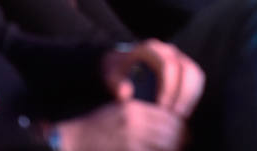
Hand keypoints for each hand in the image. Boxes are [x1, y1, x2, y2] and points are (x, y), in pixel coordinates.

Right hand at [56, 100, 184, 150]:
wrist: (74, 140)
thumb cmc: (96, 127)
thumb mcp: (119, 111)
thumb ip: (142, 114)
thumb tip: (167, 122)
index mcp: (134, 109)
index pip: (167, 117)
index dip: (180, 127)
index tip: (183, 133)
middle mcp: (134, 124)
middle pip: (170, 133)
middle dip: (180, 140)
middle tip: (183, 144)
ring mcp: (131, 141)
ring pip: (165, 146)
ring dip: (172, 149)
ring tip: (174, 149)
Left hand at [102, 40, 204, 118]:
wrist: (123, 65)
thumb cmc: (118, 71)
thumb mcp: (111, 74)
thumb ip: (115, 83)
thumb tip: (125, 93)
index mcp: (151, 49)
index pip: (168, 66)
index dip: (168, 88)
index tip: (162, 108)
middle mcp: (169, 51)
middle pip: (187, 69)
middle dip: (183, 95)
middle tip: (175, 116)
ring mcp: (179, 58)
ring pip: (195, 75)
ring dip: (190, 97)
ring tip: (180, 117)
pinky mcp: (185, 69)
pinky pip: (196, 81)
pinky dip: (192, 98)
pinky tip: (182, 114)